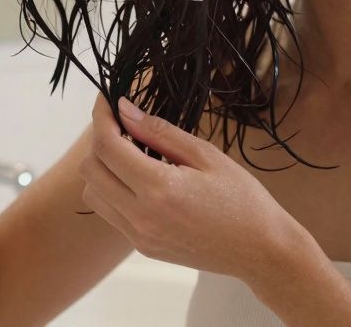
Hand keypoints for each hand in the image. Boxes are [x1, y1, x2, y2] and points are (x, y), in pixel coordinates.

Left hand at [78, 92, 309, 281]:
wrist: (260, 250)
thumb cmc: (242, 198)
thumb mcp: (206, 155)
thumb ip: (159, 131)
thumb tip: (124, 110)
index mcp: (159, 188)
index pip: (107, 146)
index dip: (100, 117)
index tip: (107, 100)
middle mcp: (141, 216)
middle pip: (91, 170)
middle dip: (99, 140)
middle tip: (121, 123)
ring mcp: (139, 236)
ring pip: (92, 194)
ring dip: (101, 167)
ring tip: (130, 151)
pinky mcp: (143, 247)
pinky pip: (109, 213)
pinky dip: (112, 189)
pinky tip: (139, 178)